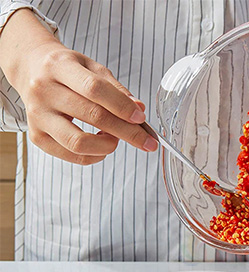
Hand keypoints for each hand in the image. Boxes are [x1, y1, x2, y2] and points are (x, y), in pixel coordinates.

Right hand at [0, 9, 157, 164]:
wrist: (31, 70)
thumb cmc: (66, 70)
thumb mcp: (91, 68)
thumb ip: (116, 89)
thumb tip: (139, 110)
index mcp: (59, 66)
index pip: (95, 89)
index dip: (122, 106)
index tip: (141, 118)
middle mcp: (44, 91)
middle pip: (92, 116)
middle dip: (126, 132)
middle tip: (145, 141)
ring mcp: (38, 116)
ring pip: (78, 142)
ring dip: (107, 145)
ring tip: (116, 139)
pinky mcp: (37, 136)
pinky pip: (71, 156)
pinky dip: (94, 156)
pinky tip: (102, 146)